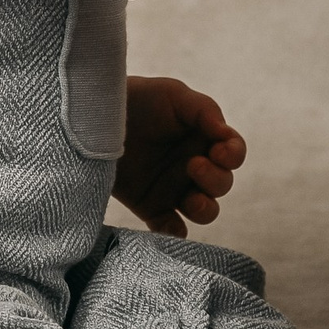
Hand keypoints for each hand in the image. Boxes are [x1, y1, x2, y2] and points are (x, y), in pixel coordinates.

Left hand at [113, 76, 244, 238]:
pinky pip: (170, 228)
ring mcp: (172, 189)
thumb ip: (204, 109)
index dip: (233, 156)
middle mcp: (193, 166)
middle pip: (222, 184)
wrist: (95, 115)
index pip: (233, 153)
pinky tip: (172, 228)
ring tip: (192, 201)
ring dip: (205, 209)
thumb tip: (225, 134)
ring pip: (204, 210)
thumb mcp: (172, 94)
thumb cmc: (137, 99)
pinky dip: (175, 234)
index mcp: (203, 139)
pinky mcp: (150, 207)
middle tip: (192, 165)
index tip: (219, 152)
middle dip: (215, 179)